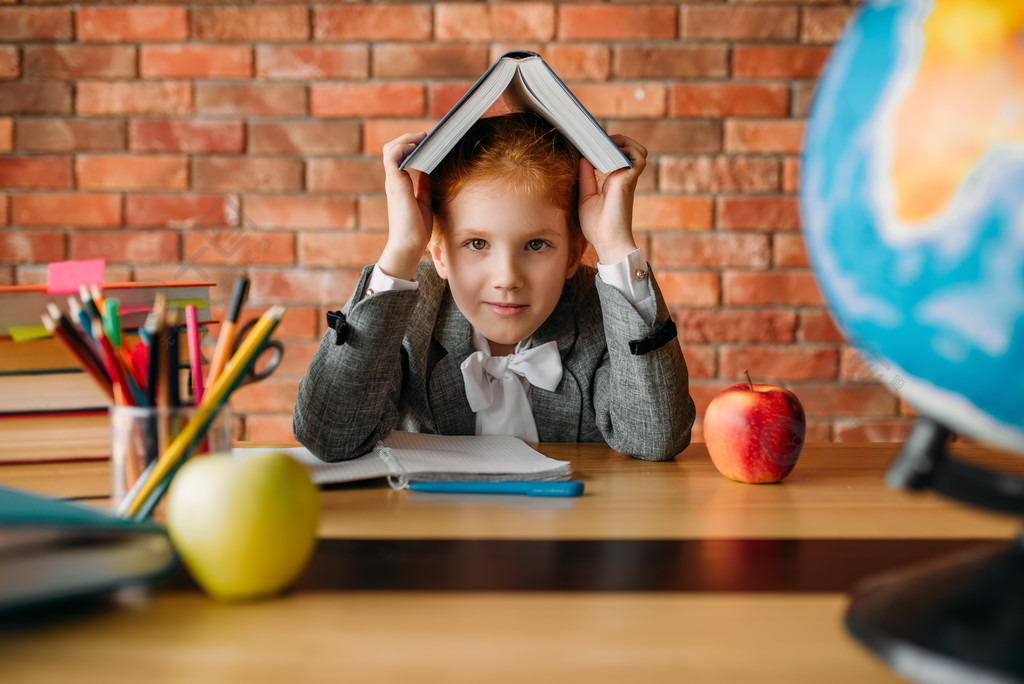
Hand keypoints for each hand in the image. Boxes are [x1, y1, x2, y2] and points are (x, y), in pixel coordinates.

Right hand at [378, 132, 431, 280]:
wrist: (409, 245)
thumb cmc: (416, 229)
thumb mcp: (424, 202)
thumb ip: (424, 186)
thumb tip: (430, 171)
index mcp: (400, 184)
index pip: (398, 157)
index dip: (410, 145)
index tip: (426, 141)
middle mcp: (394, 180)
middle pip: (392, 149)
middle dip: (408, 138)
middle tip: (425, 136)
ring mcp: (393, 181)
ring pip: (390, 149)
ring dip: (405, 139)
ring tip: (422, 137)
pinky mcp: (395, 184)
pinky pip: (393, 157)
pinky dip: (403, 147)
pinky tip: (416, 147)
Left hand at [577, 135, 646, 263]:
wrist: (607, 241)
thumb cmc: (597, 226)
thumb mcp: (586, 196)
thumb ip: (586, 177)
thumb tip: (583, 158)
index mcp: (615, 181)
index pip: (618, 155)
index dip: (609, 146)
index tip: (592, 146)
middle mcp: (625, 178)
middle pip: (631, 148)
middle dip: (616, 140)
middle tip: (597, 145)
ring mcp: (629, 179)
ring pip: (638, 150)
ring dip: (623, 143)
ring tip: (604, 148)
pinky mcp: (629, 181)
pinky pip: (637, 158)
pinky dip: (625, 151)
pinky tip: (606, 157)